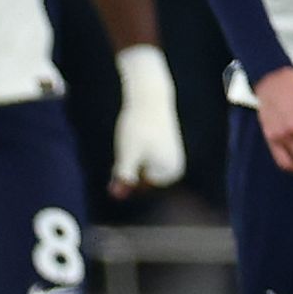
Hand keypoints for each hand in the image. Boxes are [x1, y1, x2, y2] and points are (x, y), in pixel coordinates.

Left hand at [109, 43, 185, 194]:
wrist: (150, 96)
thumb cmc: (139, 126)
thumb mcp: (127, 154)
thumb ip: (124, 177)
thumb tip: (117, 197)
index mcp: (170, 174)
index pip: (138, 187)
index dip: (127, 170)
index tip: (134, 150)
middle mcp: (175, 169)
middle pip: (140, 180)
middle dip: (129, 166)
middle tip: (134, 142)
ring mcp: (170, 159)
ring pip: (139, 168)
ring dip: (131, 157)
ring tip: (138, 137)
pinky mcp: (164, 150)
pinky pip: (142, 158)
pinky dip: (136, 150)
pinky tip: (141, 134)